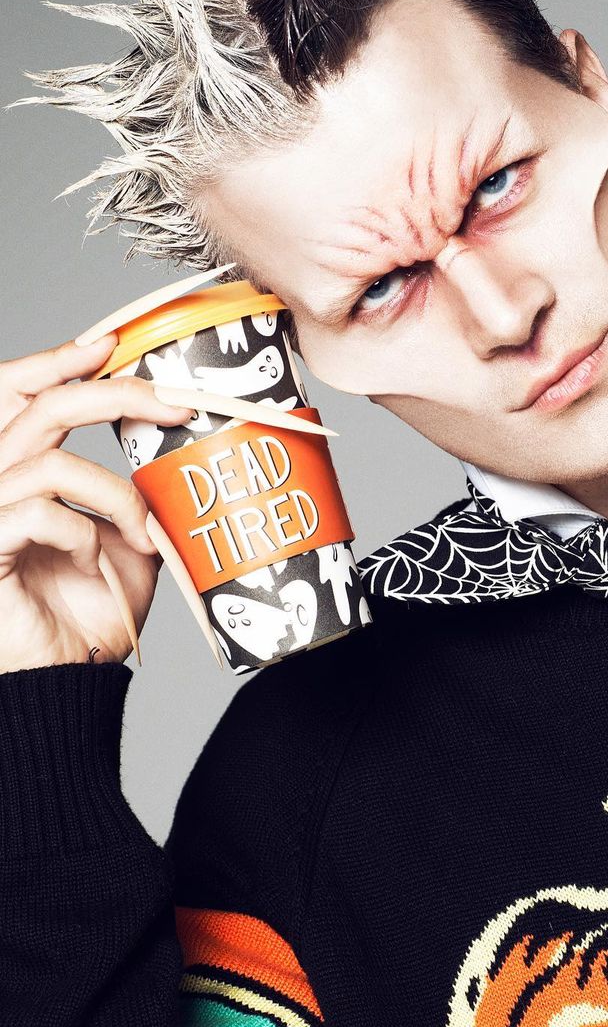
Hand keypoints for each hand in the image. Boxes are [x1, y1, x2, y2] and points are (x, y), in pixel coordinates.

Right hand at [0, 332, 196, 670]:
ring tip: (141, 534)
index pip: (14, 396)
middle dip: (109, 394)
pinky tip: (92, 562)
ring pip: (50, 462)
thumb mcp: (124, 544)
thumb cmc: (86, 615)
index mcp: (16, 472)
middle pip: (35, 407)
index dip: (52, 361)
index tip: (108, 344)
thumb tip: (171, 448)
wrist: (65, 681)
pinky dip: (83, 531)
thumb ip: (132, 496)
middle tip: (172, 403)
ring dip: (114, 494)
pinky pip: (39, 511)